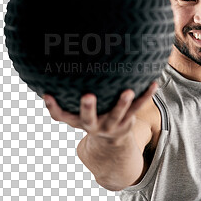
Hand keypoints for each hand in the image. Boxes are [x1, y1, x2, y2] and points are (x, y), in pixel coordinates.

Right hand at [42, 81, 158, 140]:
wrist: (112, 140)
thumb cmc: (92, 115)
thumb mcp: (79, 109)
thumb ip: (69, 92)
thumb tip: (57, 60)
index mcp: (79, 121)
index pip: (61, 117)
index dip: (53, 107)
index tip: (47, 94)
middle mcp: (93, 125)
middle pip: (89, 118)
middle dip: (88, 108)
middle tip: (87, 96)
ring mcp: (112, 124)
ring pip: (117, 114)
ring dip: (122, 103)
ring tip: (127, 91)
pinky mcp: (127, 120)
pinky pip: (138, 107)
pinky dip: (146, 96)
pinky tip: (154, 83)